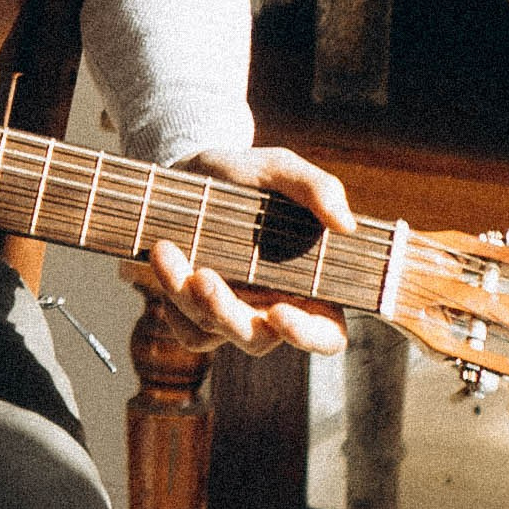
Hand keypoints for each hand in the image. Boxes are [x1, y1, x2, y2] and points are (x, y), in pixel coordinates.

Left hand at [133, 147, 355, 355]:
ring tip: (165, 251)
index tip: (280, 313)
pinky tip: (163, 262)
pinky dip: (173, 303)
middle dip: (228, 315)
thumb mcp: (279, 168)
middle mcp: (275, 308)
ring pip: (215, 332)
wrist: (194, 169)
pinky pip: (188, 330)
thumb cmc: (249, 174)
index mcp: (311, 284)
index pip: (327, 334)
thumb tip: (345, 224)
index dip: (308, 335)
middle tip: (204, 278)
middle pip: (259, 340)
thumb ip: (315, 188)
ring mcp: (236, 314)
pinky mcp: (200, 314)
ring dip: (188, 298)